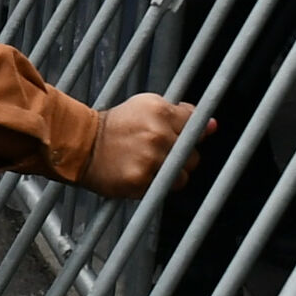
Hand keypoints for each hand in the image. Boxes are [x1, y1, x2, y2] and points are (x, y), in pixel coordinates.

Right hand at [78, 94, 198, 197]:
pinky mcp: (142, 181)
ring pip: (183, 174)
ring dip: (172, 173)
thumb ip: (181, 114)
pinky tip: (143, 173)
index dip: (188, 134)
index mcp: (160, 111)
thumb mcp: (147, 107)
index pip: (195, 126)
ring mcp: (150, 159)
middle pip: (192, 153)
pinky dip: (158, 184)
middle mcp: (157, 134)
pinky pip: (166, 188)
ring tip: (150, 163)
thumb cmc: (115, 125)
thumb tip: (212, 125)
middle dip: (181, 155)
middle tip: (158, 151)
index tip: (180, 136)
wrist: (83, 145)